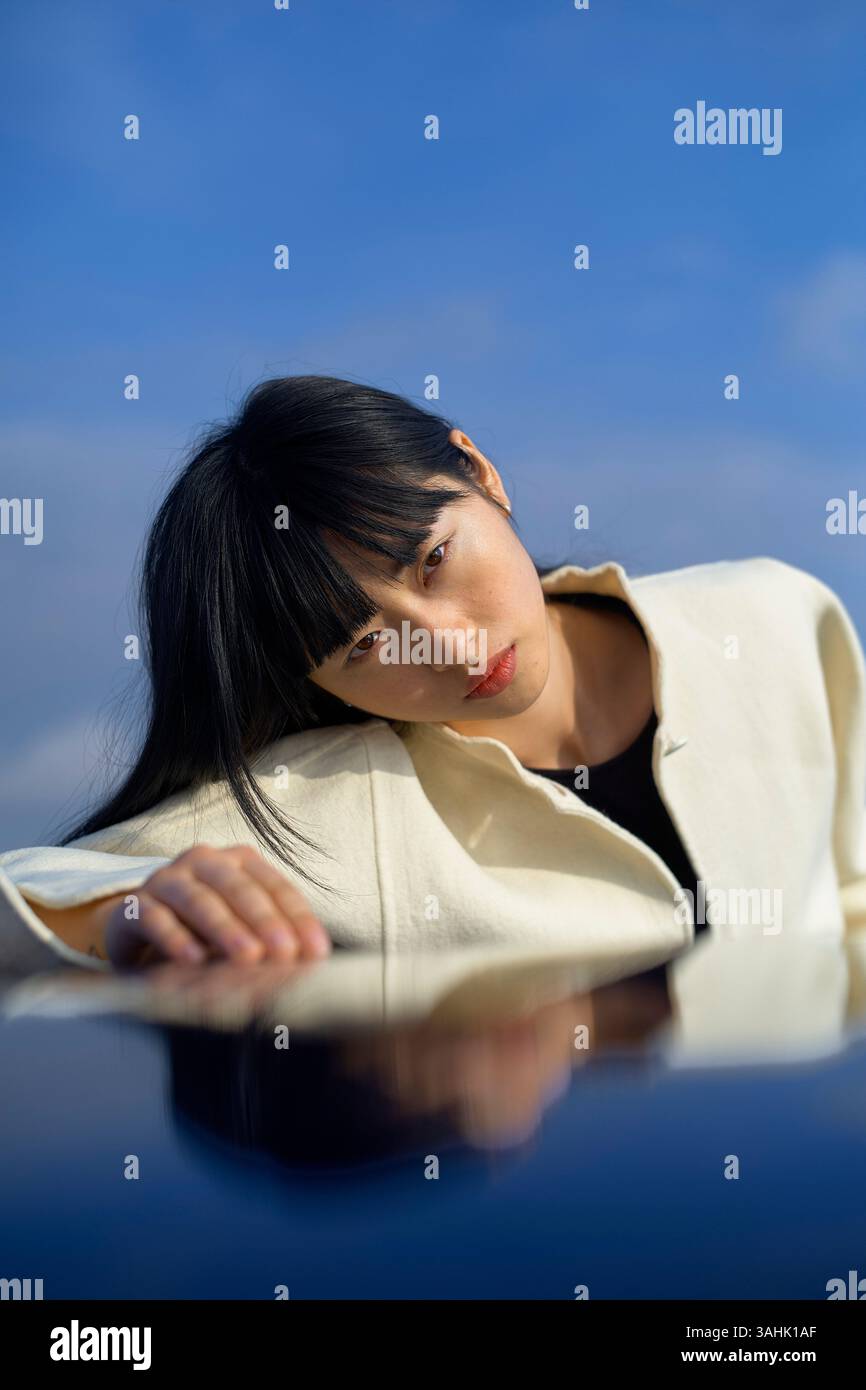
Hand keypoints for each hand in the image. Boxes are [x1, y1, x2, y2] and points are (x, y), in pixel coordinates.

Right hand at [102, 843, 330, 969]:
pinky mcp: (134, 905)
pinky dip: (175, 939)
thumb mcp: (240, 930)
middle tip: (284, 953)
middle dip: (265, 921)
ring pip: (198, 899)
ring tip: (247, 957)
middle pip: (238, 887)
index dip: (298, 918)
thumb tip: (309, 961)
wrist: (137, 929)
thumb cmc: (201, 929)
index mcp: (237, 861)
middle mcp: (203, 861)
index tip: (316, 951)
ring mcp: (167, 879)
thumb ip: (270, 939)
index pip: (274, 886)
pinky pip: (155, 919)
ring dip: (225, 928)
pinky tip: (193, 960)